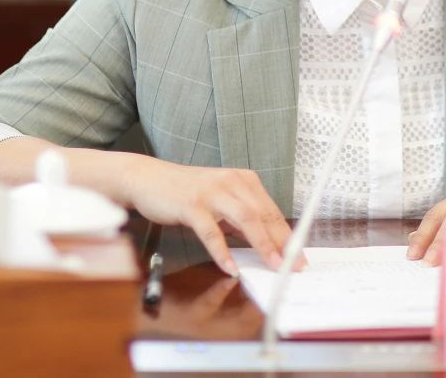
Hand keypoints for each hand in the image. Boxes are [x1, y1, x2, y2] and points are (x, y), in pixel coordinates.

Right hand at [121, 157, 300, 276]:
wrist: (148, 178)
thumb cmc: (186, 192)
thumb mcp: (220, 201)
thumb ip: (240, 219)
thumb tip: (264, 244)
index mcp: (243, 180)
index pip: (271, 210)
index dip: (287, 234)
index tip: (298, 255)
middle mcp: (231, 182)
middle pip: (263, 214)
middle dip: (282, 241)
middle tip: (293, 264)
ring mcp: (212, 192)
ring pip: (245, 219)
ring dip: (262, 244)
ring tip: (273, 265)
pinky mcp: (192, 205)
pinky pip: (211, 231)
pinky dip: (223, 251)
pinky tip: (231, 267)